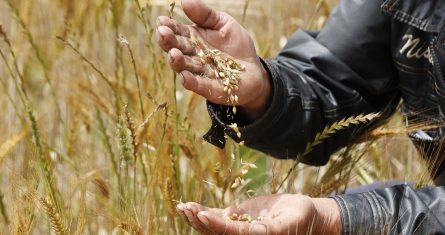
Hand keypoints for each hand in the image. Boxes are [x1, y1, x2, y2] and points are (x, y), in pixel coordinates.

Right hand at [156, 0, 270, 119]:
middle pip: (178, 49)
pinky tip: (184, 76)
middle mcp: (193, 56)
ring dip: (178, 62)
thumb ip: (205, 14)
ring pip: (186, 67)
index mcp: (194, 39)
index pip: (178, 32)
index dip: (169, 27)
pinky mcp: (212, 89)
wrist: (254, 69)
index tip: (161, 21)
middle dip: (169, 42)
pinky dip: (192, 82)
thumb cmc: (237, 45)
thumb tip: (185, 1)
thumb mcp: (224, 24)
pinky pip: (200, 86)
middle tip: (162, 33)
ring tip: (173, 54)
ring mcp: (201, 73)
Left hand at [176, 194, 341, 234]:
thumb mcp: (291, 221)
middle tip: (186, 208)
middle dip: (200, 220)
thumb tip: (254, 231)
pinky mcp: (237, 219)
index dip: (217, 224)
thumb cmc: (301, 216)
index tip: (202, 213)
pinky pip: (216, 217)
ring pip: (212, 226)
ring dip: (196, 217)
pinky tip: (186, 206)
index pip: (232, 233)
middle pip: (216, 232)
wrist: (303, 213)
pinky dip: (202, 211)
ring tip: (182, 207)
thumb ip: (273, 228)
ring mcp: (238, 228)